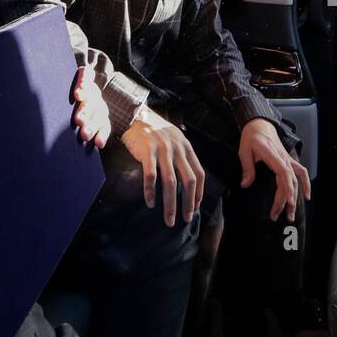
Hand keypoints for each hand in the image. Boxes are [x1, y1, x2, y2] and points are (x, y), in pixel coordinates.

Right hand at [70, 65, 109, 147]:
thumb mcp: (79, 121)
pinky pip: (87, 77)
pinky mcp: (86, 74)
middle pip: (98, 113)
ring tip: (79, 119)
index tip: (98, 144)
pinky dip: (83, 83)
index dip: (102, 134)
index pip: (104, 125)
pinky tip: (78, 92)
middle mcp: (98, 102)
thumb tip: (77, 154)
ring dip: (86, 107)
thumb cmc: (75, 108)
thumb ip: (81, 132)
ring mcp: (93, 88)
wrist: (79, 79)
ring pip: (92, 97)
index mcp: (99, 115)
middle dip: (91, 123)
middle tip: (84, 132)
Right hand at [121, 107, 204, 226]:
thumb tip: (190, 182)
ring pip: (170, 182)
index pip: (199, 174)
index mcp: (186, 148)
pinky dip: (151, 192)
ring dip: (170, 204)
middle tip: (186, 219)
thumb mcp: (175, 140)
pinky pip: (151, 176)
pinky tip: (151, 203)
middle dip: (188, 203)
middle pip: (188, 181)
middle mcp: (177, 149)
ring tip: (169, 219)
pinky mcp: (147, 151)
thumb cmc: (156, 132)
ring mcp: (162, 150)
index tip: (195, 208)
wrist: (137, 116)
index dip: (199, 193)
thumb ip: (183, 157)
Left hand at [238, 119, 311, 221]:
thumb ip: (247, 168)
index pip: (283, 172)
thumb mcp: (244, 150)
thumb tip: (246, 184)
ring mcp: (287, 159)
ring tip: (291, 213)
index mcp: (271, 154)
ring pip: (296, 179)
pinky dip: (305, 184)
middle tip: (278, 216)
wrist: (260, 123)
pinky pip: (300, 173)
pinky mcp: (288, 161)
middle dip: (286, 200)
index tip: (287, 201)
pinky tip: (306, 196)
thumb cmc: (251, 136)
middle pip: (289, 180)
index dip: (287, 187)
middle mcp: (283, 157)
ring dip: (295, 197)